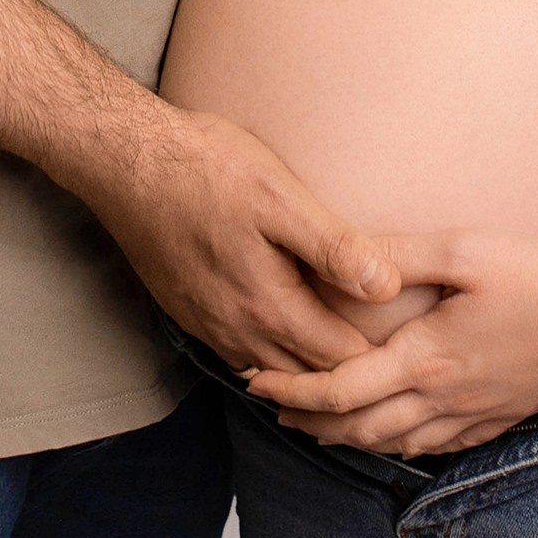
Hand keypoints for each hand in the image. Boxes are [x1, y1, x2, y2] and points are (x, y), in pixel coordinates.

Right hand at [74, 107, 399, 374]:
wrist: (125, 160)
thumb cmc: (206, 167)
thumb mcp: (281, 197)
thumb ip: (334, 247)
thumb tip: (387, 288)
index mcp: (267, 306)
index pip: (340, 361)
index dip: (379, 358)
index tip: (411, 347)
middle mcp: (235, 330)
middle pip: (307, 377)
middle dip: (348, 376)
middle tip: (391, 364)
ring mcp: (207, 325)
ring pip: (270, 370)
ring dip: (307, 371)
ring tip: (348, 359)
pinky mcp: (188, 311)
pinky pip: (239, 353)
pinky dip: (270, 355)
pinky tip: (287, 333)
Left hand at [244, 232, 537, 454]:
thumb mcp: (465, 250)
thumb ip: (401, 255)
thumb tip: (348, 260)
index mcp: (427, 358)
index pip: (339, 390)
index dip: (290, 392)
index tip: (253, 382)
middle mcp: (444, 398)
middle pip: (357, 429)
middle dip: (305, 423)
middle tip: (267, 408)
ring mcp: (474, 416)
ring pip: (393, 445)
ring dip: (344, 439)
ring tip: (312, 427)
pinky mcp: (499, 420)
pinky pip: (436, 449)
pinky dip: (398, 446)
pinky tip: (389, 437)